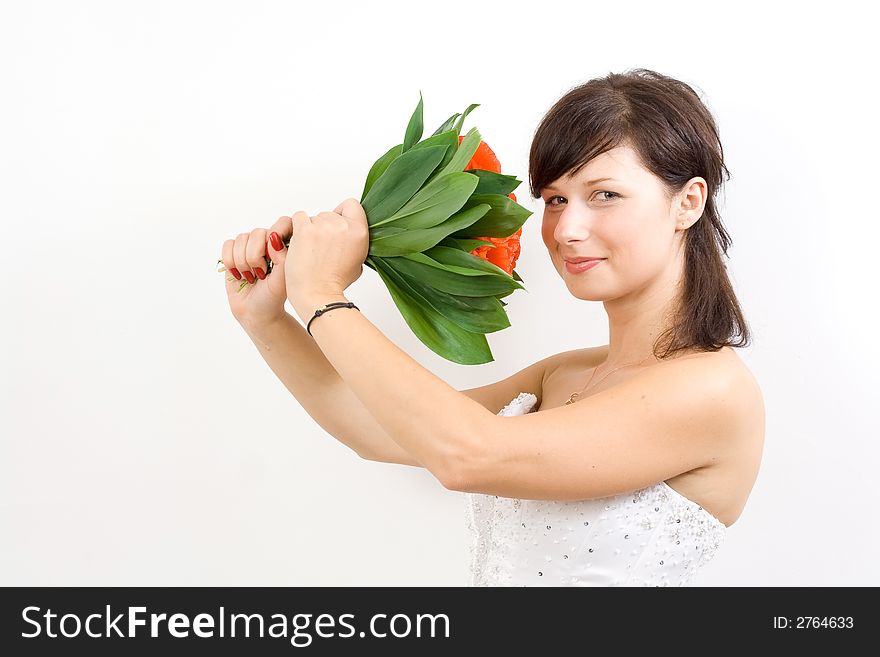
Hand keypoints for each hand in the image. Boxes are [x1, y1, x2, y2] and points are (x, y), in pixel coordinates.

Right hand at [219, 216, 292, 327]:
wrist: (255, 312)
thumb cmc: (272, 297)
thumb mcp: (283, 280)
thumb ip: (282, 258)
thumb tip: (273, 237)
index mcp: (285, 246)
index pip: (283, 223)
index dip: (276, 234)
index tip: (271, 255)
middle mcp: (267, 242)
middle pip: (257, 233)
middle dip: (255, 256)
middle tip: (261, 274)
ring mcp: (250, 246)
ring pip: (241, 239)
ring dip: (243, 262)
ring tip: (251, 276)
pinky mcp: (234, 252)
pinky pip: (227, 245)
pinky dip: (230, 261)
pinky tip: (239, 274)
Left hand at [285, 198, 369, 317]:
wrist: (318, 293)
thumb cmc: (335, 282)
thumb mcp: (358, 262)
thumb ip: (355, 242)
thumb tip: (348, 231)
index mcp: (360, 232)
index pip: (352, 205)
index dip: (343, 214)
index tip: (338, 226)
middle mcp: (344, 226)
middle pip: (330, 213)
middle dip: (325, 227)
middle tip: (322, 247)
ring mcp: (323, 226)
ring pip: (314, 217)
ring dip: (310, 230)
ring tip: (311, 251)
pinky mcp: (305, 229)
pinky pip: (299, 217)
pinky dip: (297, 228)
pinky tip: (300, 243)